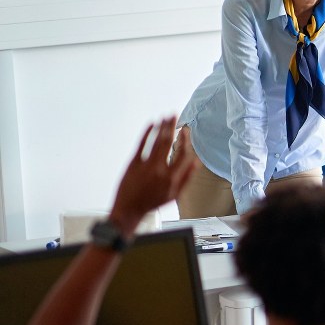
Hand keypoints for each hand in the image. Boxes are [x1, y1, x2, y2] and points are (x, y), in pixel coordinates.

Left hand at [109, 117, 195, 232]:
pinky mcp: (133, 163)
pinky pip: (141, 145)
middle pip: (168, 143)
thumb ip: (187, 177)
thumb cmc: (152, 202)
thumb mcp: (174, 194)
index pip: (182, 154)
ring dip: (161, 128)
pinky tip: (151, 125)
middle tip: (174, 115)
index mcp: (172, 177)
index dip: (185, 140)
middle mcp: (159, 169)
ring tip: (165, 117)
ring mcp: (145, 165)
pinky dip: (147, 134)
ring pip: (156, 142)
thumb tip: (196, 162)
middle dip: (172, 127)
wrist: (129, 209)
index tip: (186, 131)